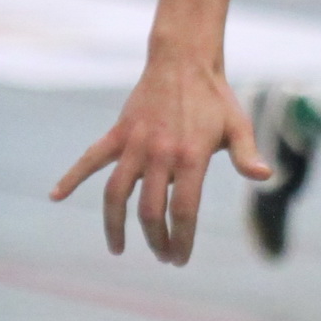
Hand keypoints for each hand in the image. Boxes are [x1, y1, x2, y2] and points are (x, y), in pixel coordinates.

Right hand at [49, 51, 268, 263]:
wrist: (184, 61)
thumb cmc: (215, 98)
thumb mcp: (238, 125)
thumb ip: (246, 154)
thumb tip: (265, 176)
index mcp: (191, 156)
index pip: (183, 211)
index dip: (181, 239)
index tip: (179, 259)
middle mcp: (160, 153)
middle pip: (150, 210)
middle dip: (156, 240)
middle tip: (163, 256)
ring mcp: (135, 143)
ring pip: (116, 193)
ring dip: (115, 225)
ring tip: (118, 248)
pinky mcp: (118, 133)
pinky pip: (90, 158)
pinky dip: (71, 176)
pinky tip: (56, 196)